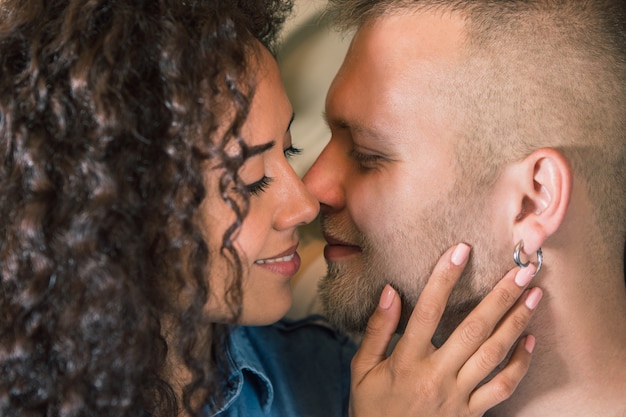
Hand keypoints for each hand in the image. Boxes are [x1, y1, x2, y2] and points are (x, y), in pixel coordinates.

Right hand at [349, 243, 541, 416]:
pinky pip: (502, 387)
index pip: (427, 311)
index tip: (460, 251)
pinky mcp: (472, 413)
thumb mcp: (361, 370)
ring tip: (533, 296)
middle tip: (520, 271)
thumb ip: (376, 330)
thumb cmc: (372, 409)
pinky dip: (519, 364)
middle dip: (499, 297)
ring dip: (516, 322)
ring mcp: (458, 396)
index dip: (443, 279)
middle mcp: (436, 376)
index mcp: (405, 362)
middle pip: (472, 329)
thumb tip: (390, 292)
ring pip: (493, 354)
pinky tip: (530, 341)